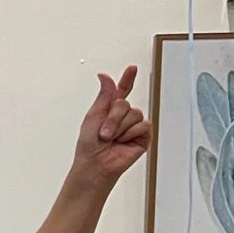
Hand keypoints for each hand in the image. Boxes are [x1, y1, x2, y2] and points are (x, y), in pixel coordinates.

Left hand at [73, 67, 150, 187]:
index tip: (132, 68)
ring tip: (111, 139)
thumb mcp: (93, 116)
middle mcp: (123, 117)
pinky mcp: (143, 136)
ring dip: (119, 127)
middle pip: (125, 103)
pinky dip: (130, 133)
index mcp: (109, 110)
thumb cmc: (90, 145)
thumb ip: (104, 96)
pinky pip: (143, 125)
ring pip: (134, 113)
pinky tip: (123, 141)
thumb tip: (104, 77)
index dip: (127, 80)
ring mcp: (134, 126)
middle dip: (112, 118)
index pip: (121, 91)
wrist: (96, 164)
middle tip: (104, 132)